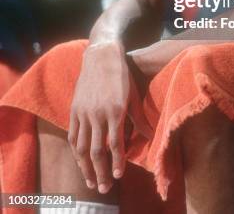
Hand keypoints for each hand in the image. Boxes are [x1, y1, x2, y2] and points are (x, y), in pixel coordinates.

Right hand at [68, 42, 130, 193]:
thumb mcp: (133, 95)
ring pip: (81, 147)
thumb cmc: (121, 75)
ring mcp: (84, 112)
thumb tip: (150, 136)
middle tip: (104, 188)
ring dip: (85, 167)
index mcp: (115, 110)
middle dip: (100, 171)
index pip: (115, 143)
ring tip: (91, 181)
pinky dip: (75, 151)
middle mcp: (98, 114)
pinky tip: (80, 161)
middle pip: (96, 151)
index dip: (117, 162)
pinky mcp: (74, 109)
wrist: (101, 55)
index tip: (118, 176)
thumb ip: (139, 118)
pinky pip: (73, 135)